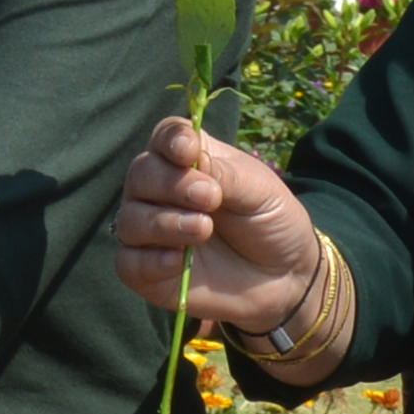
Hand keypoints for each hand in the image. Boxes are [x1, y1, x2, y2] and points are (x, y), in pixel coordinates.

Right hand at [113, 120, 334, 374]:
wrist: (285, 276)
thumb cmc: (270, 221)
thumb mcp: (259, 191)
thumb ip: (224, 174)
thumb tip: (191, 159)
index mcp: (189, 160)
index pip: (164, 137)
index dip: (171, 141)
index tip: (189, 152)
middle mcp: (160, 191)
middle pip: (140, 173)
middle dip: (171, 184)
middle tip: (210, 198)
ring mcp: (149, 231)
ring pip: (130, 220)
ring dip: (164, 223)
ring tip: (204, 230)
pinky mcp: (146, 271)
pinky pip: (129, 263)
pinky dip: (151, 261)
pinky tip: (178, 261)